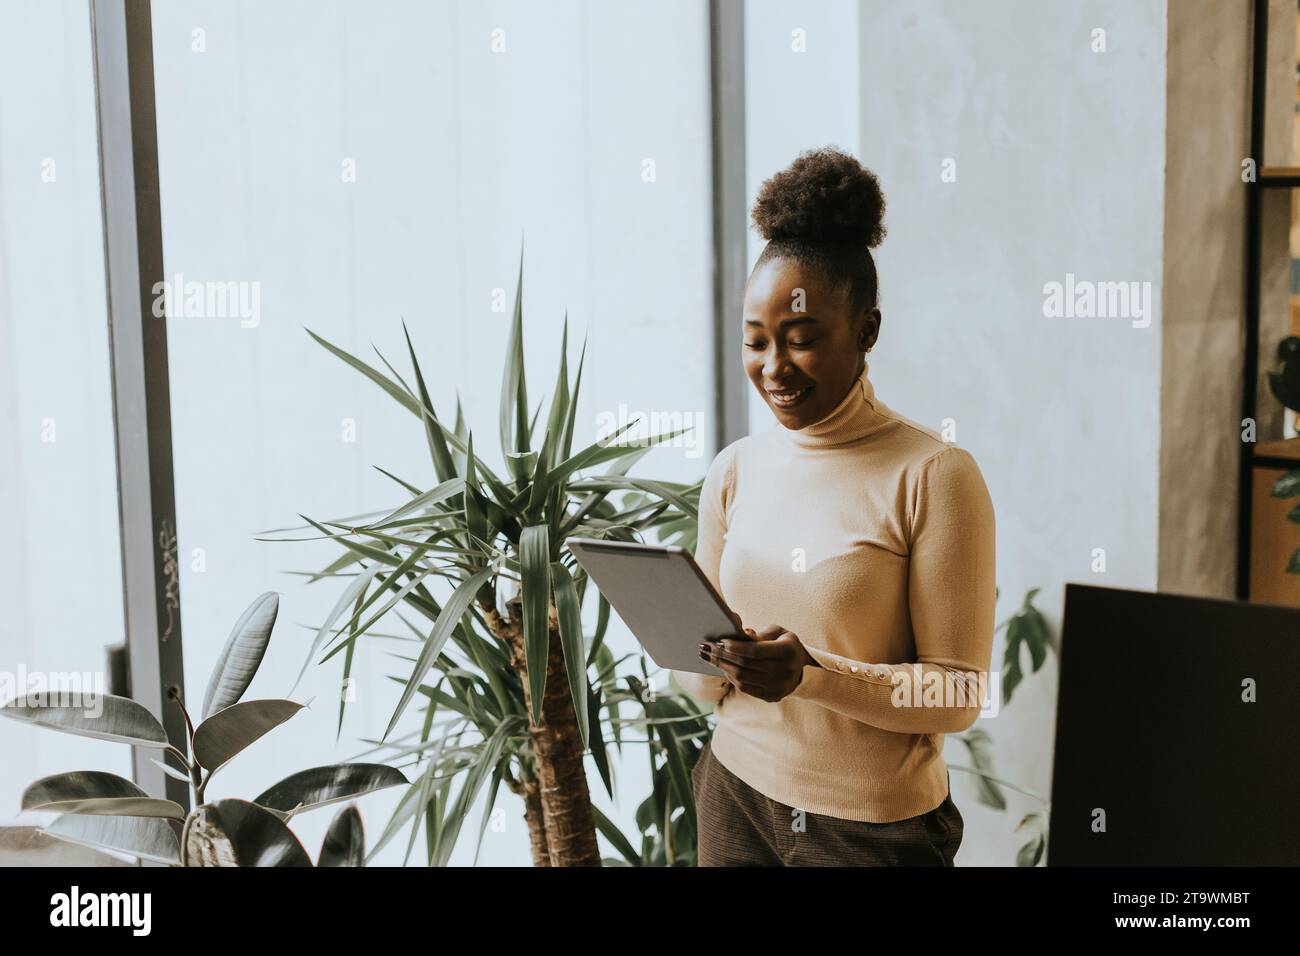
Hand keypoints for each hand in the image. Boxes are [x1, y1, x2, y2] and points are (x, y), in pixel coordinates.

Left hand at [698, 624, 816, 702]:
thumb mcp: (779, 633)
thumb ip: (761, 633)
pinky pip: (744, 687)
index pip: (755, 651)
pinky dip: (731, 677)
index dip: (735, 647)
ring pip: (741, 677)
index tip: (720, 641)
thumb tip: (743, 633)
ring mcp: (778, 687)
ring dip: (722, 666)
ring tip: (710, 656)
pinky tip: (723, 667)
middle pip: (745, 665)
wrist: (802, 669)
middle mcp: (784, 671)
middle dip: (722, 655)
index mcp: (788, 651)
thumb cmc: (785, 645)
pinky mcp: (771, 696)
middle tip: (706, 647)